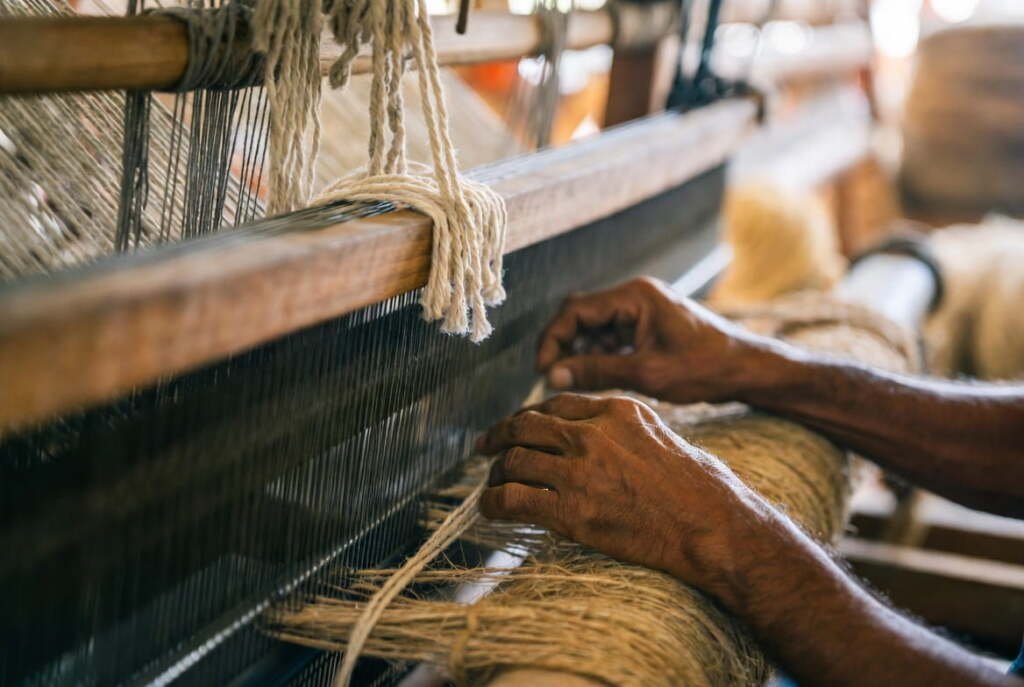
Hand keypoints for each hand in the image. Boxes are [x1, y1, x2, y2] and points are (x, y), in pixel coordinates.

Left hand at [476, 393, 775, 603]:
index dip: (527, 416)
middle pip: (525, 426)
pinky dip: (494, 503)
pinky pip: (515, 500)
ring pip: (515, 461)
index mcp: (614, 409)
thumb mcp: (656, 433)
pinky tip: (490, 508)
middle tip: (485, 447)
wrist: (709, 524)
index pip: (554, 405)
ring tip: (492, 484)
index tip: (515, 427)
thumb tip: (584, 435)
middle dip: (499, 436)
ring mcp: (580, 472)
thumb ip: (616, 428)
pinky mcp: (572, 511)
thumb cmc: (696, 484)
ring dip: (497, 473)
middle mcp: (591, 434)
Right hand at [537, 277, 780, 403]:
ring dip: (580, 353)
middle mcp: (636, 296)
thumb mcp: (647, 373)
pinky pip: (612, 336)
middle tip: (551, 377)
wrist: (747, 370)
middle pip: (582, 315)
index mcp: (635, 296)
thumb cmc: (705, 368)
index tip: (542, 369)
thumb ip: (597, 372)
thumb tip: (552, 375)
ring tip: (571, 382)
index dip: (553, 338)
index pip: (576, 309)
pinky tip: (594, 378)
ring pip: (595, 328)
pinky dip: (599, 356)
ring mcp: (643, 310)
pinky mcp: (649, 326)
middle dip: (563, 346)